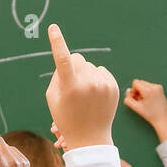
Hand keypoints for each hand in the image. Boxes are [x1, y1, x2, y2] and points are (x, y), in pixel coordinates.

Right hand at [45, 24, 118, 148]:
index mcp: (69, 87)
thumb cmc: (66, 118)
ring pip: (90, 66)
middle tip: (72, 87)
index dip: (57, 42)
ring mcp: (103, 84)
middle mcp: (88, 84)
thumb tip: (68, 59)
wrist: (91, 138)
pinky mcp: (113, 86)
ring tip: (85, 96)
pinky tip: (95, 95)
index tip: (53, 28)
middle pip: (78, 59)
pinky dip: (97, 79)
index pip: (62, 59)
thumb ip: (57, 76)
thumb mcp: (53, 99)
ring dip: (86, 75)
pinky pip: (101, 71)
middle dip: (73, 67)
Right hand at [123, 79, 166, 142]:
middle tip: (140, 100)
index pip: (135, 82)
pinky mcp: (160, 89)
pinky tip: (149, 100)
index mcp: (148, 90)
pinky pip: (150, 86)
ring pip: (145, 84)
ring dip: (142, 91)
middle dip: (138, 90)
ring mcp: (158, 87)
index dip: (133, 90)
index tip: (135, 97)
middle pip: (140, 82)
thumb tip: (128, 91)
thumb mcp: (136, 108)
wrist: (163, 118)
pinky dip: (147, 91)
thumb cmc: (151, 114)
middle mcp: (154, 86)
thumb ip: (128, 100)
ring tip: (145, 101)